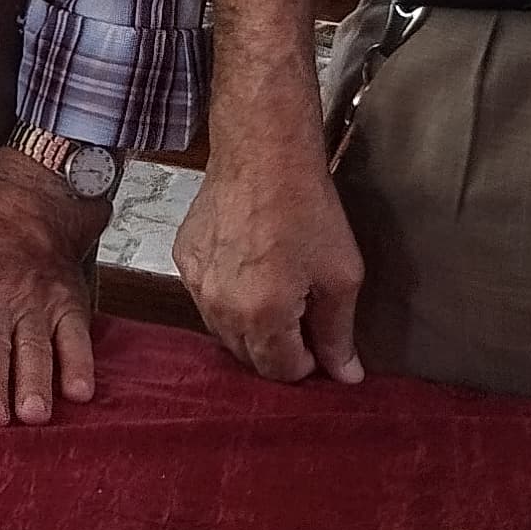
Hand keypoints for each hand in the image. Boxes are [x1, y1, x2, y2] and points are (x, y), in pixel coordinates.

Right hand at [178, 69, 365, 383]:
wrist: (263, 153)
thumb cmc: (307, 208)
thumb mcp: (341, 275)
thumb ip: (339, 334)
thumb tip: (345, 376)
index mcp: (262, 316)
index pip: (279, 372)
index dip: (307, 364)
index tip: (320, 342)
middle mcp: (221, 307)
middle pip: (248, 357)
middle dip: (278, 349)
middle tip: (303, 316)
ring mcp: (196, 284)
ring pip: (224, 331)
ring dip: (252, 325)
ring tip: (277, 289)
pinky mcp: (184, 260)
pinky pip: (207, 298)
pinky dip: (228, 297)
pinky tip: (251, 268)